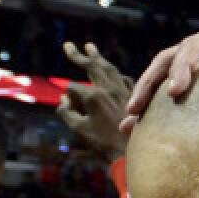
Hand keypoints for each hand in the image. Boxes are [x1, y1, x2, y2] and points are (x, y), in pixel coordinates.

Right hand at [57, 42, 132, 161]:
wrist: (130, 152)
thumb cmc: (103, 143)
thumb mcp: (78, 129)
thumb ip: (66, 112)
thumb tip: (63, 100)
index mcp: (94, 96)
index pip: (73, 88)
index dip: (67, 97)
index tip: (68, 107)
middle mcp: (109, 89)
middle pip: (91, 66)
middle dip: (78, 55)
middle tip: (68, 45)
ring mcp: (123, 91)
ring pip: (109, 68)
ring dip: (98, 57)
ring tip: (90, 47)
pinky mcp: (135, 96)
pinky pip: (124, 78)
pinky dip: (115, 73)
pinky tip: (112, 72)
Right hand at [121, 18, 198, 146]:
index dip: (185, 65)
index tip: (175, 91)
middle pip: (174, 56)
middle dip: (152, 81)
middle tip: (136, 111)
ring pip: (169, 72)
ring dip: (147, 96)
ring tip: (129, 125)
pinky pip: (184, 92)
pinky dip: (163, 109)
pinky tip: (146, 134)